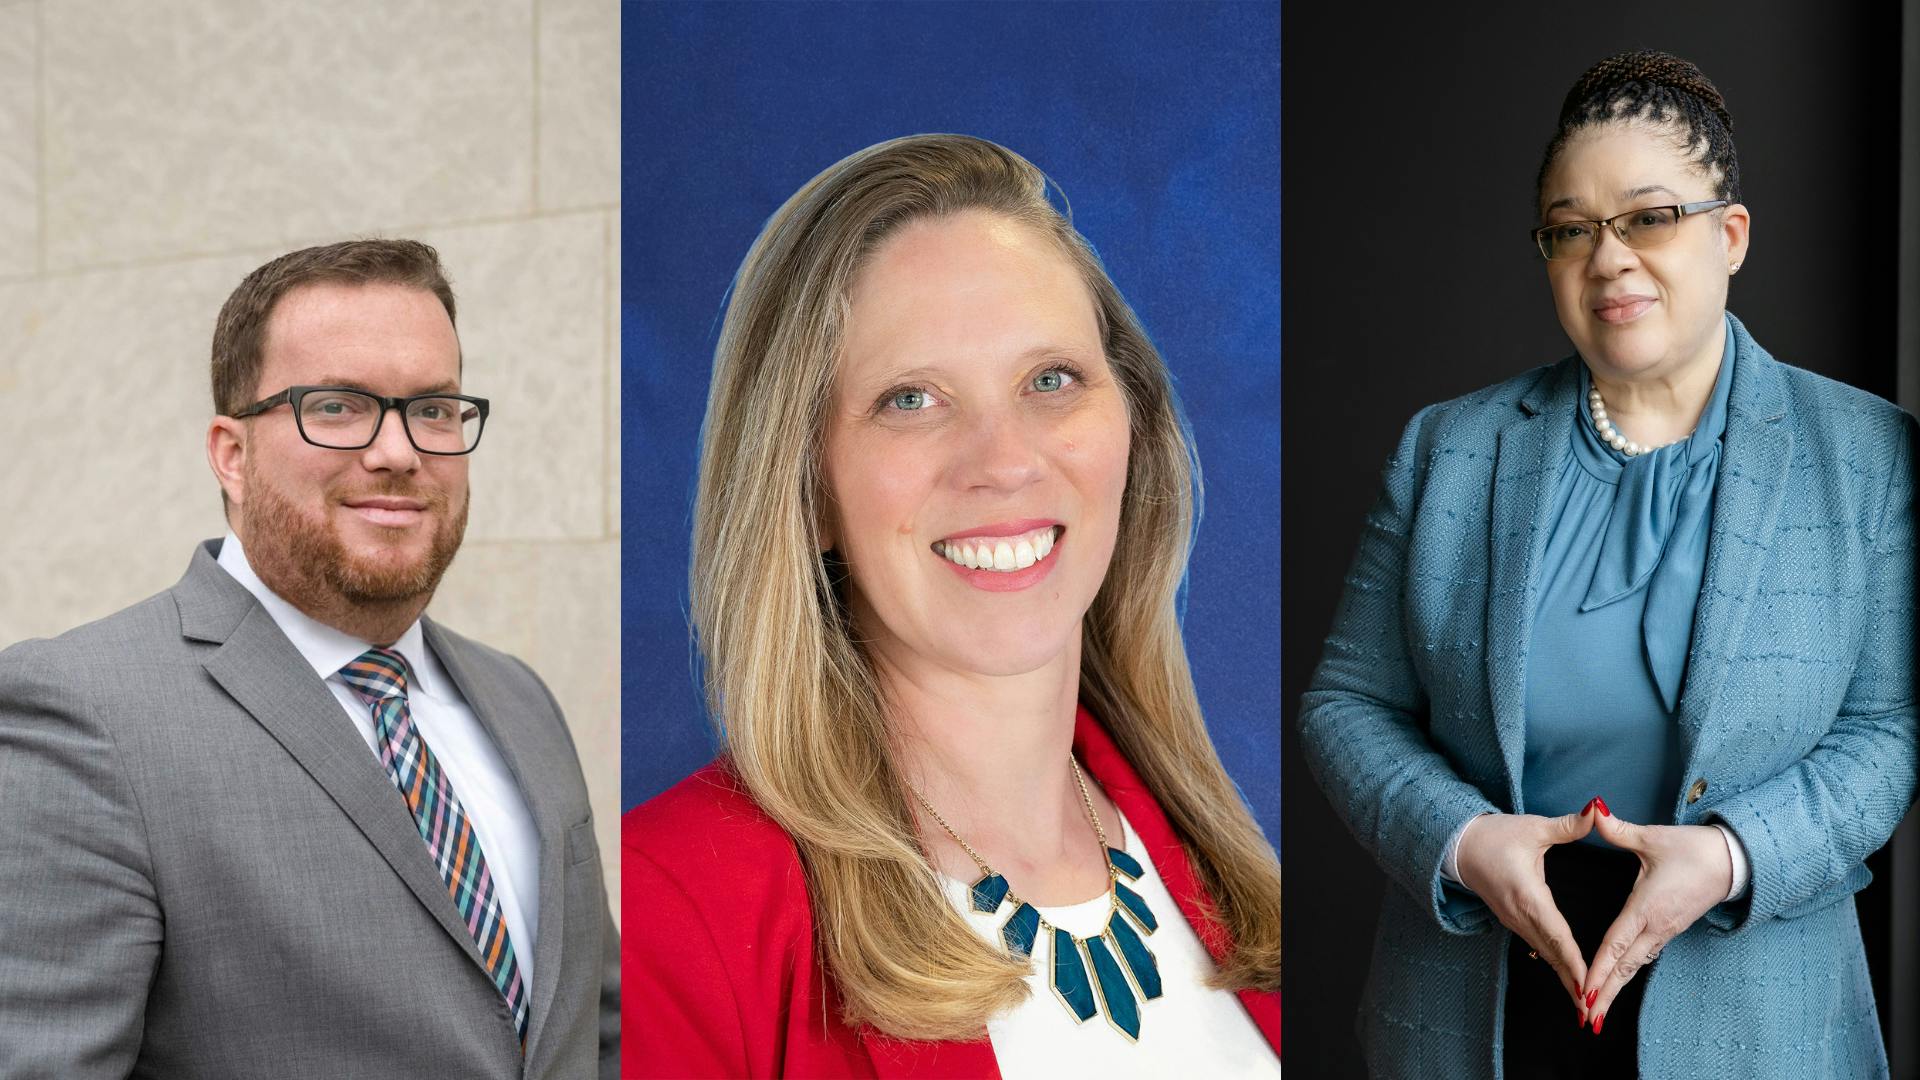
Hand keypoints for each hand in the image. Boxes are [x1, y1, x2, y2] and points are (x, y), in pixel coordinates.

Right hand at [1454, 804, 1598, 1009]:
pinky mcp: (1512, 920)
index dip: (1574, 961)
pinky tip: (1568, 976)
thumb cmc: (1495, 836)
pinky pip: (1538, 946)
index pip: (1557, 934)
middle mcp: (1520, 914)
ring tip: (1584, 1002)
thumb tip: (1597, 811)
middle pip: (1552, 954)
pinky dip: (1555, 963)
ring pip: (1545, 953)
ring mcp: (1514, 920)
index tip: (1589, 984)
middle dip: (1573, 982)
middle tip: (1591, 1011)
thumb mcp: (1532, 828)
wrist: (1458, 846)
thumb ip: (1567, 826)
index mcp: (1528, 895)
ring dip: (1565, 977)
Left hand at [1578, 807, 1731, 1032]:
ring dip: (1615, 988)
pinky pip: (1644, 957)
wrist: (1734, 861)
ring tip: (1597, 1012)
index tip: (1585, 990)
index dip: (1599, 968)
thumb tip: (1593, 810)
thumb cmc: (1692, 849)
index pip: (1616, 944)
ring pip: (1634, 966)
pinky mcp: (1670, 930)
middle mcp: (1655, 926)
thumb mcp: (1653, 838)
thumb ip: (1619, 830)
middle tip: (1586, 1019)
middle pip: (1624, 966)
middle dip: (1605, 994)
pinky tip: (1617, 983)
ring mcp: (1665, 931)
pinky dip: (1627, 973)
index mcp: (1646, 908)